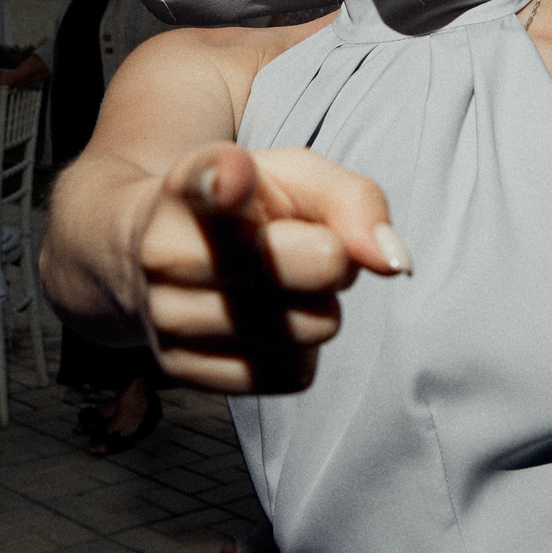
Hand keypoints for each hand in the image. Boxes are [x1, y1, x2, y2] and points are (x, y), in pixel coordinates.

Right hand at [132, 142, 410, 393]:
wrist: (159, 256)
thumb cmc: (246, 210)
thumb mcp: (298, 178)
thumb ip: (354, 201)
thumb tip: (393, 262)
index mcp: (191, 185)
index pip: (207, 184)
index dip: (224, 181)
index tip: (231, 178)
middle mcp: (164, 251)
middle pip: (293, 268)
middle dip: (329, 258)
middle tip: (306, 243)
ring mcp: (167, 318)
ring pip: (309, 327)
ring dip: (319, 306)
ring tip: (283, 281)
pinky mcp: (184, 372)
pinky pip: (292, 374)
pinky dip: (301, 350)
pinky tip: (270, 320)